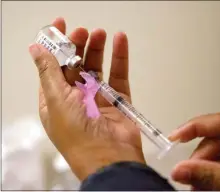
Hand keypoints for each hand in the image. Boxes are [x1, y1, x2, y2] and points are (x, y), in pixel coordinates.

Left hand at [29, 17, 144, 180]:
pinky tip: (120, 41)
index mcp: (56, 99)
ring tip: (100, 33)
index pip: (53, 67)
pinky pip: (118, 75)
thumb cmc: (77, 133)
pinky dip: (120, 58)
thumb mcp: (57, 100)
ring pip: (97, 68)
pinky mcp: (117, 99)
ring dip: (98, 49)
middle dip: (78, 46)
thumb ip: (48, 72)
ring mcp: (98, 97)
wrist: (109, 156)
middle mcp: (75, 97)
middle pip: (75, 65)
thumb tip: (35, 49)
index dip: (55, 46)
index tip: (60, 25)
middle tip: (83, 31)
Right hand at [169, 112, 219, 189]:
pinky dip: (215, 178)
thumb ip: (211, 175)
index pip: (219, 121)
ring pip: (219, 156)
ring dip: (206, 172)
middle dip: (200, 160)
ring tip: (197, 186)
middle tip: (189, 176)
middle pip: (216, 141)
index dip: (193, 127)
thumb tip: (180, 169)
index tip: (174, 137)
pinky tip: (208, 187)